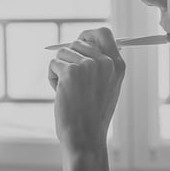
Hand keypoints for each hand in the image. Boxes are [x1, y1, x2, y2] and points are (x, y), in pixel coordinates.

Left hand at [47, 27, 125, 153]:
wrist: (85, 137)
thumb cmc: (92, 116)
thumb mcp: (106, 87)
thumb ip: (100, 64)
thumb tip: (81, 42)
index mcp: (117, 65)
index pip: (103, 33)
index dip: (88, 35)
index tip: (78, 41)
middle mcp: (105, 62)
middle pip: (77, 43)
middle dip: (69, 59)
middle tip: (72, 83)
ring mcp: (88, 65)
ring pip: (62, 53)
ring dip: (60, 70)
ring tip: (68, 91)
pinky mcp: (70, 72)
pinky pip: (53, 64)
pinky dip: (52, 78)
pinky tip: (60, 94)